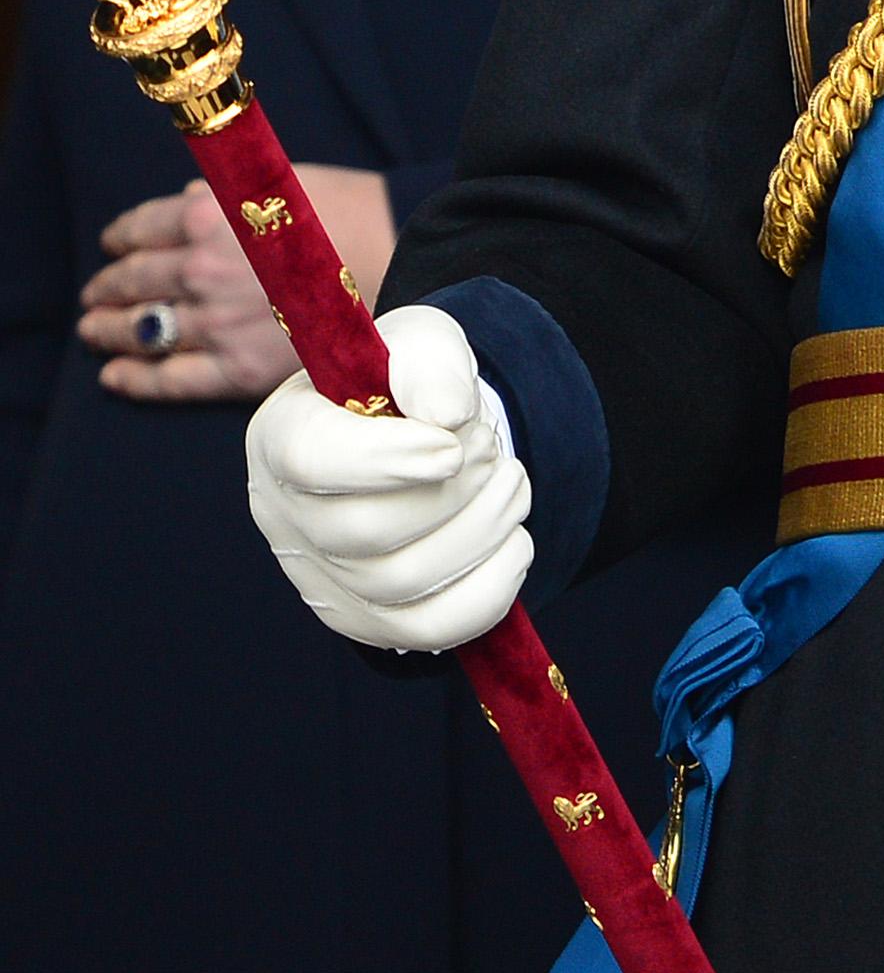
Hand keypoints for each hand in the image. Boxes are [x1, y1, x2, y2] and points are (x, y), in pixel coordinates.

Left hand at [81, 163, 396, 402]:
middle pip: (132, 281)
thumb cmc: (346, 212)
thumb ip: (219, 195)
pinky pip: (171, 379)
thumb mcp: (276, 180)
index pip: (140, 229)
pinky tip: (114, 376)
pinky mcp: (238, 369)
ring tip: (94, 331)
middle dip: (106, 288)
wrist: (404, 258)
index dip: (119, 239)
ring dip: (108, 330)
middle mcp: (202, 270)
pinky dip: (135, 379)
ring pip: (141, 329)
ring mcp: (217, 323)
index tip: (112, 246)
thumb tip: (180, 209)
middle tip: (94, 295)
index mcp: (207, 216)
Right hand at [246, 303, 531, 650]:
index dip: (386, 458)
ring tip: (510, 482)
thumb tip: (447, 413)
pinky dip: (489, 587)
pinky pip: (430, 628)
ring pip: (402, 582)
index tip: (452, 444)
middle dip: (452, 489)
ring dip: (481, 529)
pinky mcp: (368, 620)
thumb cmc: (408, 384)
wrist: (424, 434)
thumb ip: (430, 361)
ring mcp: (322, 578)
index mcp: (282, 435)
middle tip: (491, 448)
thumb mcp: (422, 344)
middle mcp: (285, 516)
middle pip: (363, 531)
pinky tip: (513, 540)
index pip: (311, 460)